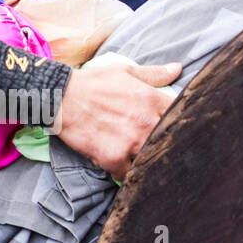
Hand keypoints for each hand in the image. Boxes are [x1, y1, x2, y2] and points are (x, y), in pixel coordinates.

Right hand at [52, 61, 180, 179]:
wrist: (60, 96)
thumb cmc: (92, 82)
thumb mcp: (124, 71)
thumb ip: (153, 73)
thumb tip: (178, 68)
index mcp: (152, 100)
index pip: (182, 117)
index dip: (182, 124)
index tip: (178, 128)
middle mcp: (146, 122)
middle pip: (171, 143)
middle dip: (167, 145)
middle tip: (161, 148)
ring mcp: (131, 142)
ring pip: (152, 160)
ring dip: (148, 160)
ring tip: (143, 160)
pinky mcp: (113, 158)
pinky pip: (129, 174)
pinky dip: (127, 173)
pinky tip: (123, 167)